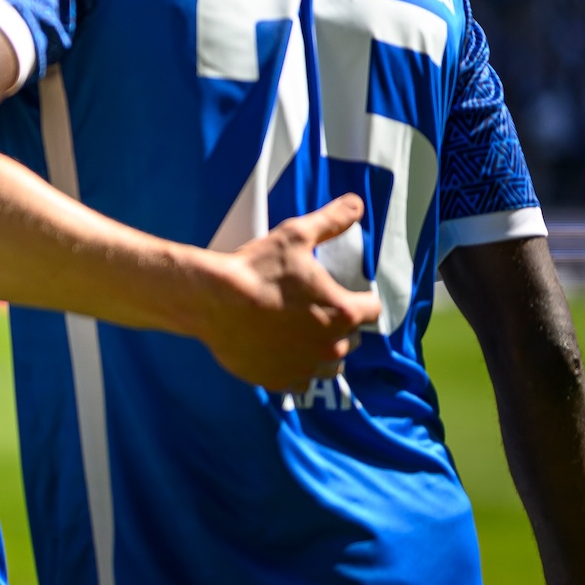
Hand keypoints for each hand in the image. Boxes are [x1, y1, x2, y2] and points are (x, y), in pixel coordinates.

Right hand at [194, 195, 381, 390]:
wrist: (212, 300)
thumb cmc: (258, 269)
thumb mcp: (296, 236)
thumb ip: (331, 221)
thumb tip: (357, 203)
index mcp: (343, 313)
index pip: (372, 310)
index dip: (359, 299)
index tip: (342, 292)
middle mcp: (331, 347)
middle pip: (351, 340)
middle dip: (338, 326)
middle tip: (312, 309)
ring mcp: (305, 368)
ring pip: (329, 365)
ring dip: (321, 351)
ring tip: (299, 334)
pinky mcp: (279, 380)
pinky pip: (300, 381)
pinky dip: (295, 369)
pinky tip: (280, 351)